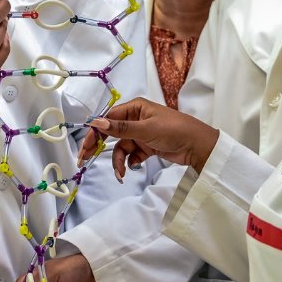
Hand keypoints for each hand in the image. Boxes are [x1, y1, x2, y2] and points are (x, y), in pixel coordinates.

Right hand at [81, 98, 219, 177]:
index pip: (108, 118)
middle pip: (111, 132)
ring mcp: (141, 133)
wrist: (197, 146)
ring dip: (118, 160)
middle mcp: (136, 118)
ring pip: (121, 147)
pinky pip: (131, 155)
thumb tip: (96, 122)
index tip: (85, 147)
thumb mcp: (145, 129)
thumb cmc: (173, 130)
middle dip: (99, 147)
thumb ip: (120, 128)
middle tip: (85, 160)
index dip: (94, 132)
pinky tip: (133, 168)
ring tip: (120, 173)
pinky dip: (129, 162)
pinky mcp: (147, 146)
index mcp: (135, 107)